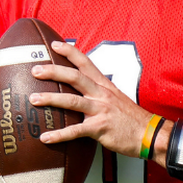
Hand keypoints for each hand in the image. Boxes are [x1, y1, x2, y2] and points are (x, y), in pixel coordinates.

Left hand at [28, 41, 153, 158]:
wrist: (149, 134)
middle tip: (35, 70)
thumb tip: (80, 89)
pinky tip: (45, 137)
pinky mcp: (100, 128)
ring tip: (33, 99)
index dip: (69, 52)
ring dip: (51, 99)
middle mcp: (101, 94)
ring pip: (72, 101)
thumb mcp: (116, 97)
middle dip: (53, 72)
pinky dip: (59, 134)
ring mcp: (101, 110)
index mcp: (104, 85)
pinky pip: (76, 131)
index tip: (53, 45)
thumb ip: (98, 92)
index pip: (85, 62)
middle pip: (75, 77)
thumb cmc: (130, 117)